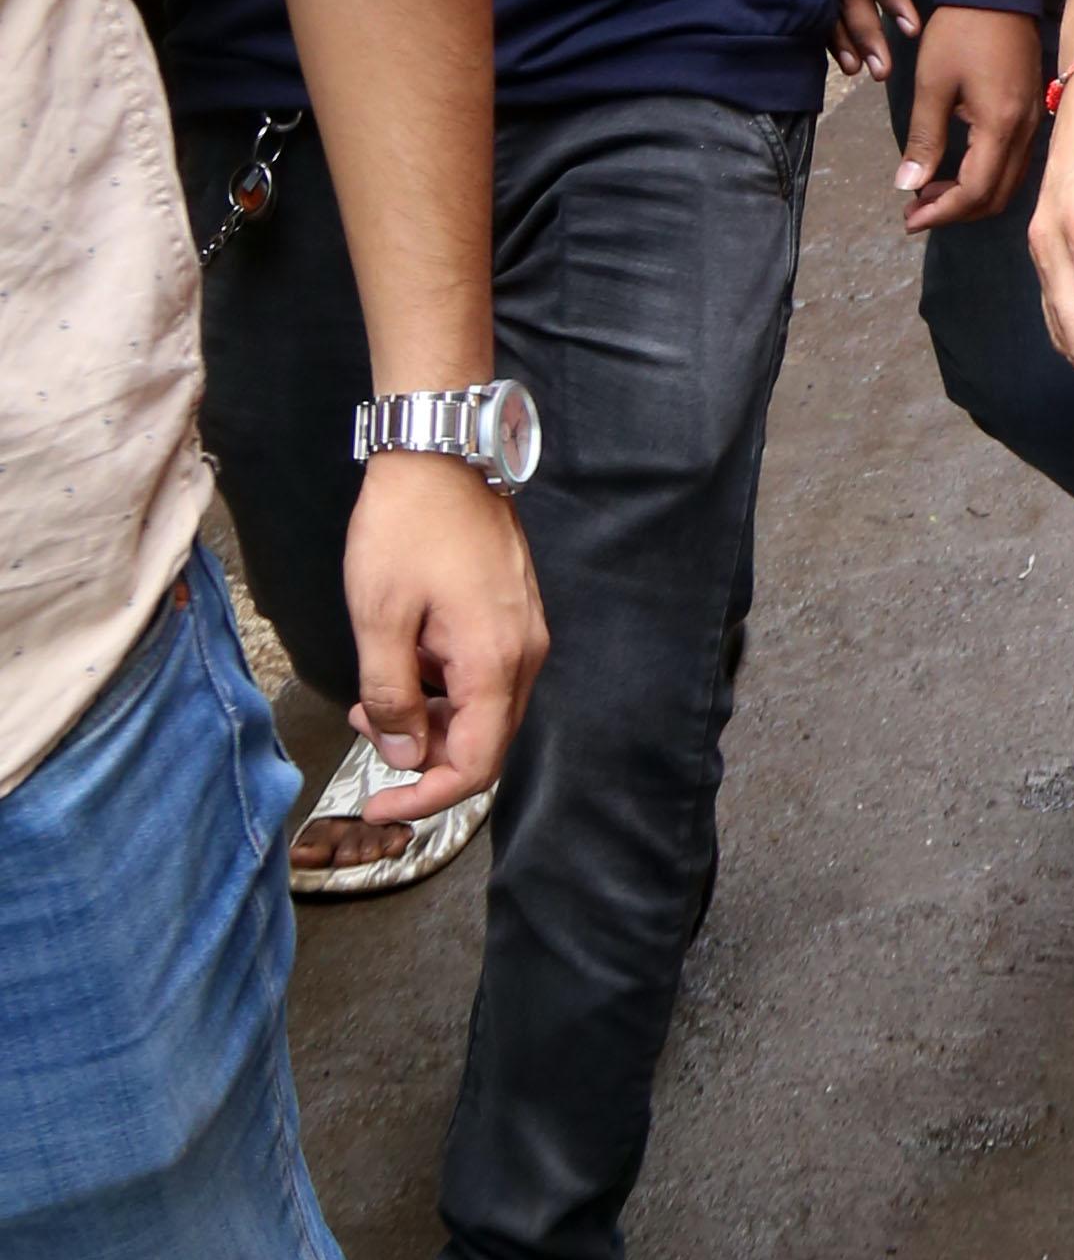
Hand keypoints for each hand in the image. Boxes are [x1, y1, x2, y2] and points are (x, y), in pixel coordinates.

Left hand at [339, 456, 546, 821]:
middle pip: (483, 741)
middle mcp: (523, 654)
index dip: (425, 798)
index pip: (474, 764)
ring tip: (373, 693)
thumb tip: (401, 753)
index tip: (377, 805)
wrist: (440, 453)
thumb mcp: (378, 618)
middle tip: (364, 729)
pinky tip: (403, 660)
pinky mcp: (513, 614)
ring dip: (429, 718)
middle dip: (422, 754)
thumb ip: (390, 695)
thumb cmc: (406, 527)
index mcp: (493, 662)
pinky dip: (443, 687)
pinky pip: (484, 675)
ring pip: (483, 709)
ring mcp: (524, 632)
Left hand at [896, 5, 1043, 232]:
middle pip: (996, 196)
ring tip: (927, 193)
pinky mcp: (1030, 112)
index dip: (942, 212)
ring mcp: (1032, 122)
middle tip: (914, 212)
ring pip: (1006, 183)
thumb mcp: (932, 84)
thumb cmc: (960, 30)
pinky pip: (1012, 163)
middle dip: (954, 212)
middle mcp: (1025, 131)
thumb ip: (923, 139)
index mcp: (1000, 125)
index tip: (908, 219)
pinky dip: (983, 177)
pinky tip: (955, 169)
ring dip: (968, 197)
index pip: (976, 191)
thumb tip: (908, 188)